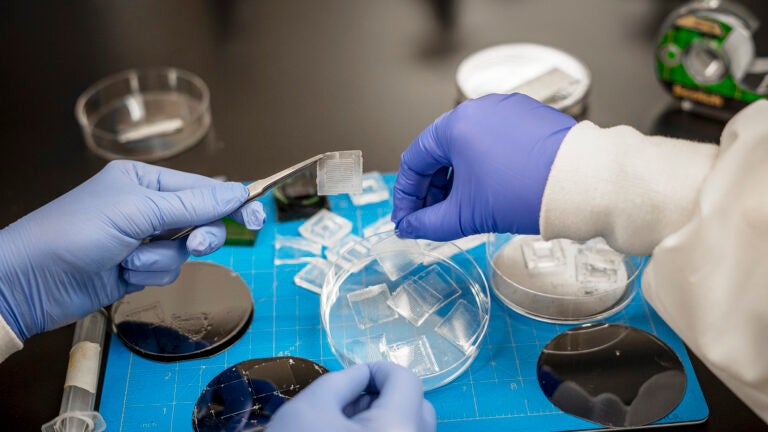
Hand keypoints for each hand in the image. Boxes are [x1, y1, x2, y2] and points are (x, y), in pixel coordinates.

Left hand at [0, 160, 265, 340]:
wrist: (32, 281)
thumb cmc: (75, 232)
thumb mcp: (137, 211)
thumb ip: (192, 203)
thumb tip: (237, 191)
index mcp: (146, 181)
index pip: (203, 188)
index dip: (232, 202)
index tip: (258, 216)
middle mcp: (148, 207)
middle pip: (201, 221)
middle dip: (196, 237)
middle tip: (192, 245)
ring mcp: (143, 239)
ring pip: (184, 252)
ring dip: (159, 260)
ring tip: (129, 259)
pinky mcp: (137, 268)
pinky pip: (166, 272)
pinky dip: (147, 275)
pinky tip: (120, 273)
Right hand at [268, 361, 435, 431]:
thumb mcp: (310, 407)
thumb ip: (342, 381)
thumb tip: (362, 376)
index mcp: (398, 429)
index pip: (407, 381)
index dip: (379, 370)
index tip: (354, 377)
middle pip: (417, 408)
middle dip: (385, 398)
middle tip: (348, 406)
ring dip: (383, 422)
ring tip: (344, 431)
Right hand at [392, 93, 575, 239]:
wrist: (583, 184)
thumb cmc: (527, 191)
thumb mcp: (467, 214)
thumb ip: (429, 223)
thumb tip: (410, 227)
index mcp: (456, 124)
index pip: (415, 160)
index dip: (406, 195)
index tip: (407, 218)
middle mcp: (479, 108)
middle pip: (440, 152)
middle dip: (433, 189)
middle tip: (432, 217)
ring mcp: (506, 110)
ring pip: (467, 147)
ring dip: (457, 179)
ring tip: (462, 208)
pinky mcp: (529, 118)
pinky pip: (493, 142)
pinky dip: (483, 167)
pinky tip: (489, 191)